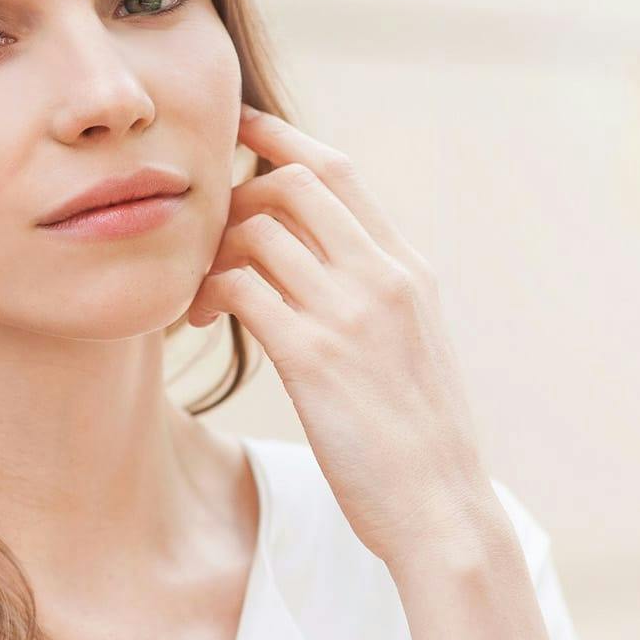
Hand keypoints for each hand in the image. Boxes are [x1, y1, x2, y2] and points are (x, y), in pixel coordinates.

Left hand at [185, 104, 509, 567]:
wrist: (441, 509)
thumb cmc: (417, 439)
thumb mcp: (411, 345)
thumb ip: (373, 294)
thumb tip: (320, 261)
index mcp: (408, 268)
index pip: (339, 170)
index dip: (280, 138)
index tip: (238, 130)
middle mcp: (383, 276)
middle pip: (293, 181)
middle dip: (237, 192)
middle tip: (205, 234)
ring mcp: (350, 314)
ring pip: (259, 230)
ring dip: (213, 251)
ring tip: (198, 294)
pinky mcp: (314, 357)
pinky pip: (239, 289)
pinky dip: (206, 294)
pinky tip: (198, 321)